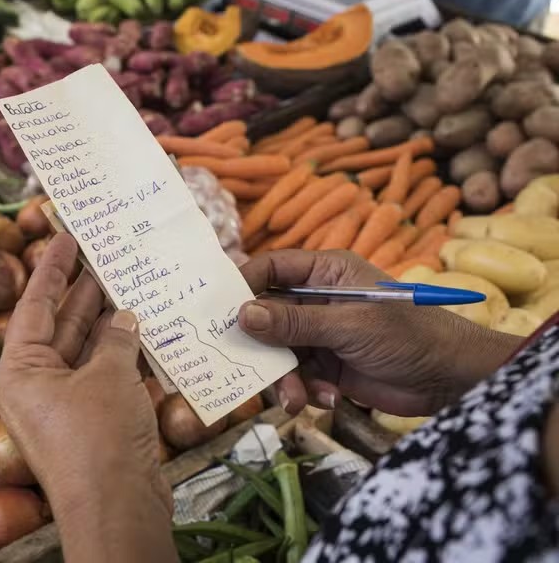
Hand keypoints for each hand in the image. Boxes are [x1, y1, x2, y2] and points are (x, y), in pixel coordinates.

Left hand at [0, 233, 175, 562]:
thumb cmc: (99, 437)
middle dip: (85, 292)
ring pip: (89, 351)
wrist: (119, 508)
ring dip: (112, 323)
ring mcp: (67, 405)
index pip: (34, 305)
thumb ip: (117, 339)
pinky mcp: (95, 423)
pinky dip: (128, 355)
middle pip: (61, 326)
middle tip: (106, 254)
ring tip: (133, 282)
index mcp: (21, 371)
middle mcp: (38, 386)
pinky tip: (151, 329)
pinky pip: (108, 376)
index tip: (64, 233)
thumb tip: (125, 316)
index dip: (51, 266)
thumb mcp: (108, 376)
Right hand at [238, 250, 521, 416]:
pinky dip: (305, 390)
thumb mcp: (349, 325)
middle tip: (241, 364)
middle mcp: (317, 299)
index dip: (243, 285)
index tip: (219, 310)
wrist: (450, 380)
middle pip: (267, 314)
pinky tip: (325, 400)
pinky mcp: (326, 366)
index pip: (271, 269)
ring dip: (284, 377)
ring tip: (296, 399)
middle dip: (259, 343)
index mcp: (325, 272)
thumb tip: (242, 315)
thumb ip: (294, 322)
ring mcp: (320, 334)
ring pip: (278, 351)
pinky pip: (297, 376)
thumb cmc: (408, 335)